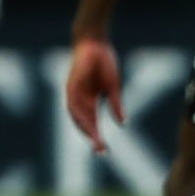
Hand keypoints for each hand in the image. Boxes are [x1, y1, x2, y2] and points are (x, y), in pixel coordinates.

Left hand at [65, 37, 123, 154]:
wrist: (94, 43)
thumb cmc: (103, 63)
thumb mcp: (113, 87)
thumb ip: (115, 105)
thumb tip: (123, 124)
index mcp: (89, 101)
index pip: (92, 123)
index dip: (97, 137)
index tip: (105, 151)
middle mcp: (80, 100)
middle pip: (84, 123)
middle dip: (92, 137)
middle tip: (102, 151)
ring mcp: (74, 93)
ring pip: (77, 116)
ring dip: (86, 129)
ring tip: (96, 141)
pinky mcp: (71, 85)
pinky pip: (73, 103)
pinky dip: (79, 114)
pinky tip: (87, 123)